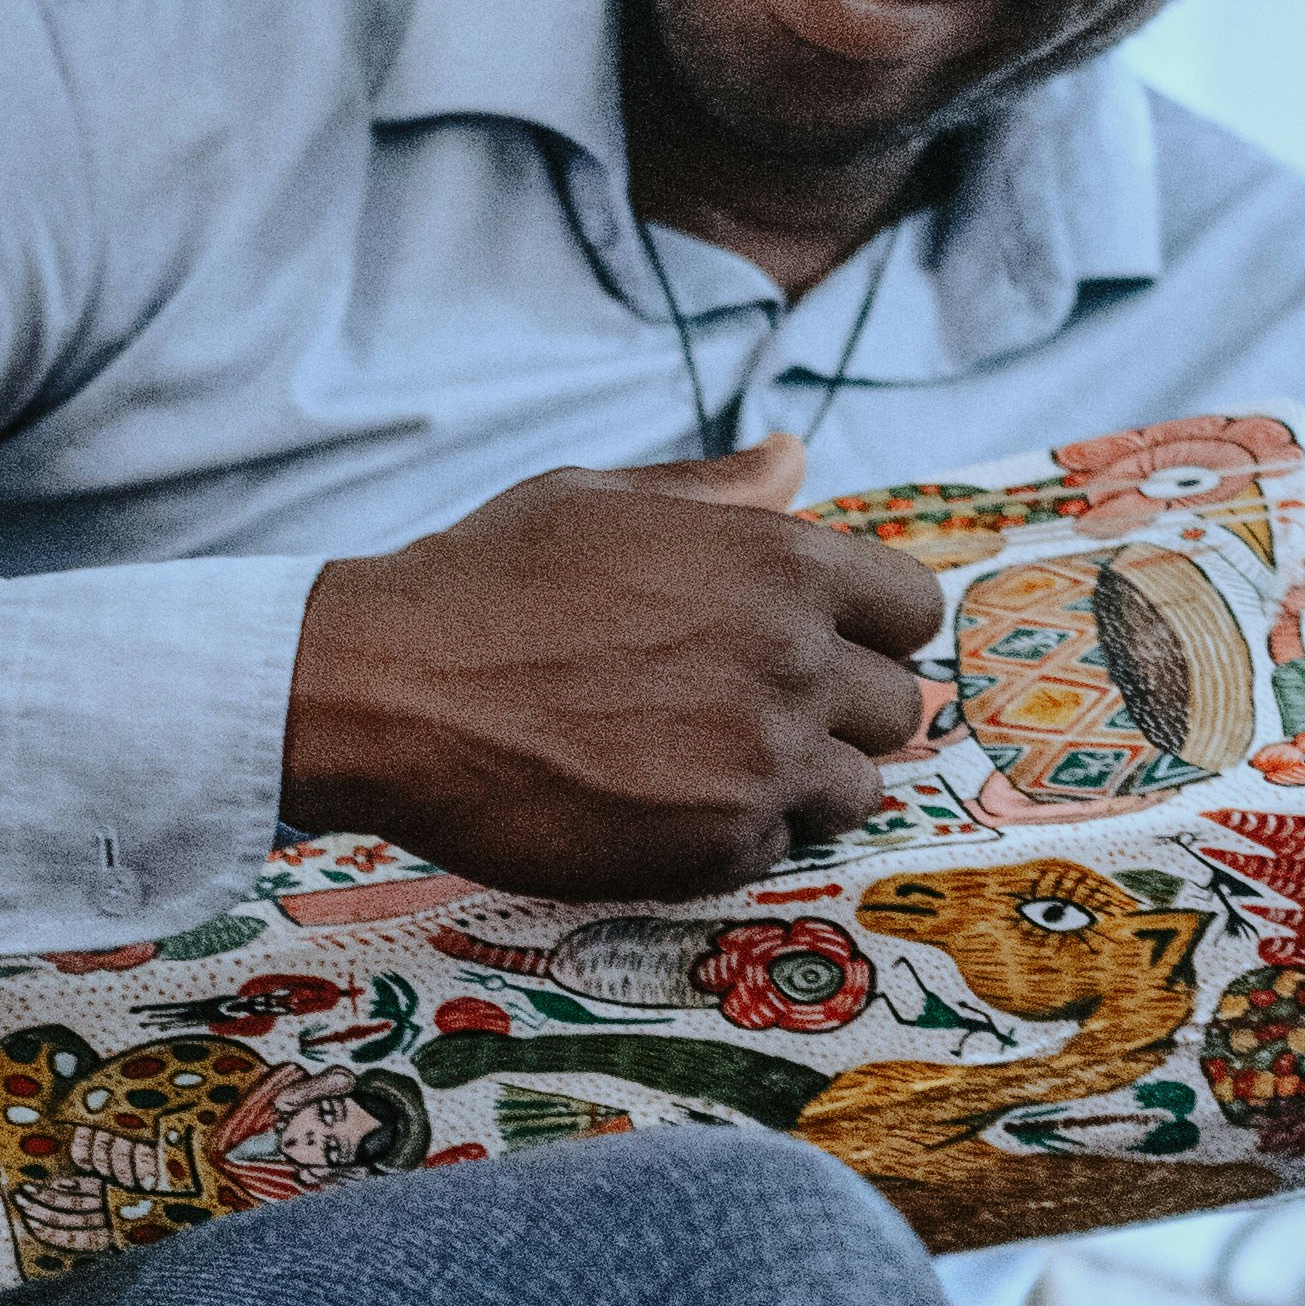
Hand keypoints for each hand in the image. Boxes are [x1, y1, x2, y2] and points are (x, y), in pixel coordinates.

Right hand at [285, 439, 943, 893]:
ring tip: (707, 765)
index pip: (913, 608)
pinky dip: (733, 837)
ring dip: (799, 784)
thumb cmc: (485, 583)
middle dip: (840, 713)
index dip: (874, 631)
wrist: (391, 689)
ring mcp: (764, 758)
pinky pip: (778, 849)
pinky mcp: (719, 843)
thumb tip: (795, 457)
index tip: (827, 648)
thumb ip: (719, 494)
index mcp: (782, 561)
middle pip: (897, 708)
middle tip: (751, 715)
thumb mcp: (602, 500)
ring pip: (854, 790)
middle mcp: (795, 658)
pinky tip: (657, 803)